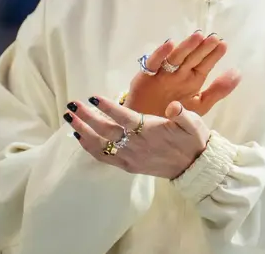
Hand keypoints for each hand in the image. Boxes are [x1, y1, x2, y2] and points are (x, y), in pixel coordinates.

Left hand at [66, 94, 210, 179]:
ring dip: (82, 131)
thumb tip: (174, 106)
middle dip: (87, 117)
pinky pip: (104, 157)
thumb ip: (183, 114)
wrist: (194, 166)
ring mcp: (130, 157)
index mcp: (150, 130)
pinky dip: (90, 148)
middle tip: (72, 105)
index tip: (92, 97)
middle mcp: (136, 144)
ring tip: (69, 119)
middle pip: (105, 129)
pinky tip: (80, 137)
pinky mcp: (127, 165)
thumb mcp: (195, 123)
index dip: (107, 107)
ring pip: (100, 144)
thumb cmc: (193, 140)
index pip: (124, 117)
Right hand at [124, 31, 240, 116]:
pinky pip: (153, 63)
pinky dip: (160, 54)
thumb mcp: (200, 106)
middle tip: (213, 37)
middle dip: (203, 48)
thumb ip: (218, 90)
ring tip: (197, 36)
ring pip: (176, 57)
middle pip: (192, 57)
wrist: (146, 130)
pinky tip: (170, 44)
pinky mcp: (146, 76)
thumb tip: (238, 73)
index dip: (214, 54)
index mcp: (193, 79)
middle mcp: (180, 73)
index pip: (205, 64)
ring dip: (186, 47)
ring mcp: (163, 73)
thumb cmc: (175, 116)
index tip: (223, 44)